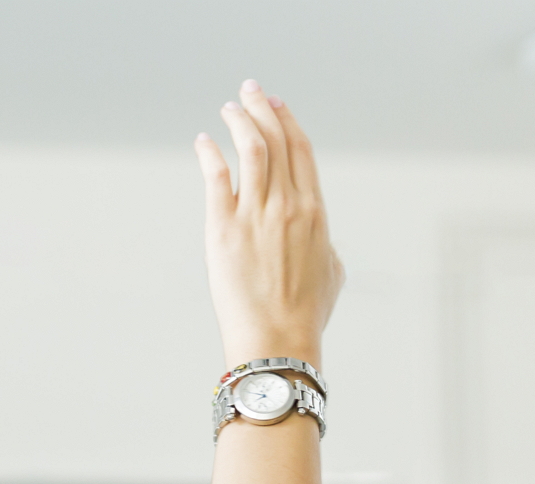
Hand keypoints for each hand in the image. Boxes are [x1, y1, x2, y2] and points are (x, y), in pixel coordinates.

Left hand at [194, 80, 343, 369]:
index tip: (277, 104)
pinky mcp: (224, 230)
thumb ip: (325, 244)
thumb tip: (320, 238)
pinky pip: (217, 178)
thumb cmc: (305, 315)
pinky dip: (210, 153)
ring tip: (229, 107)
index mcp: (315, 212)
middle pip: (276, 141)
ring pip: (250, 150)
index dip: (288, 122)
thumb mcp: (331, 273)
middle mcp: (288, 206)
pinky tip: (203, 141)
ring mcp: (256, 216)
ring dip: (239, 121)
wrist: (278, 342)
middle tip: (250, 91)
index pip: (301, 152)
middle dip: (263, 109)